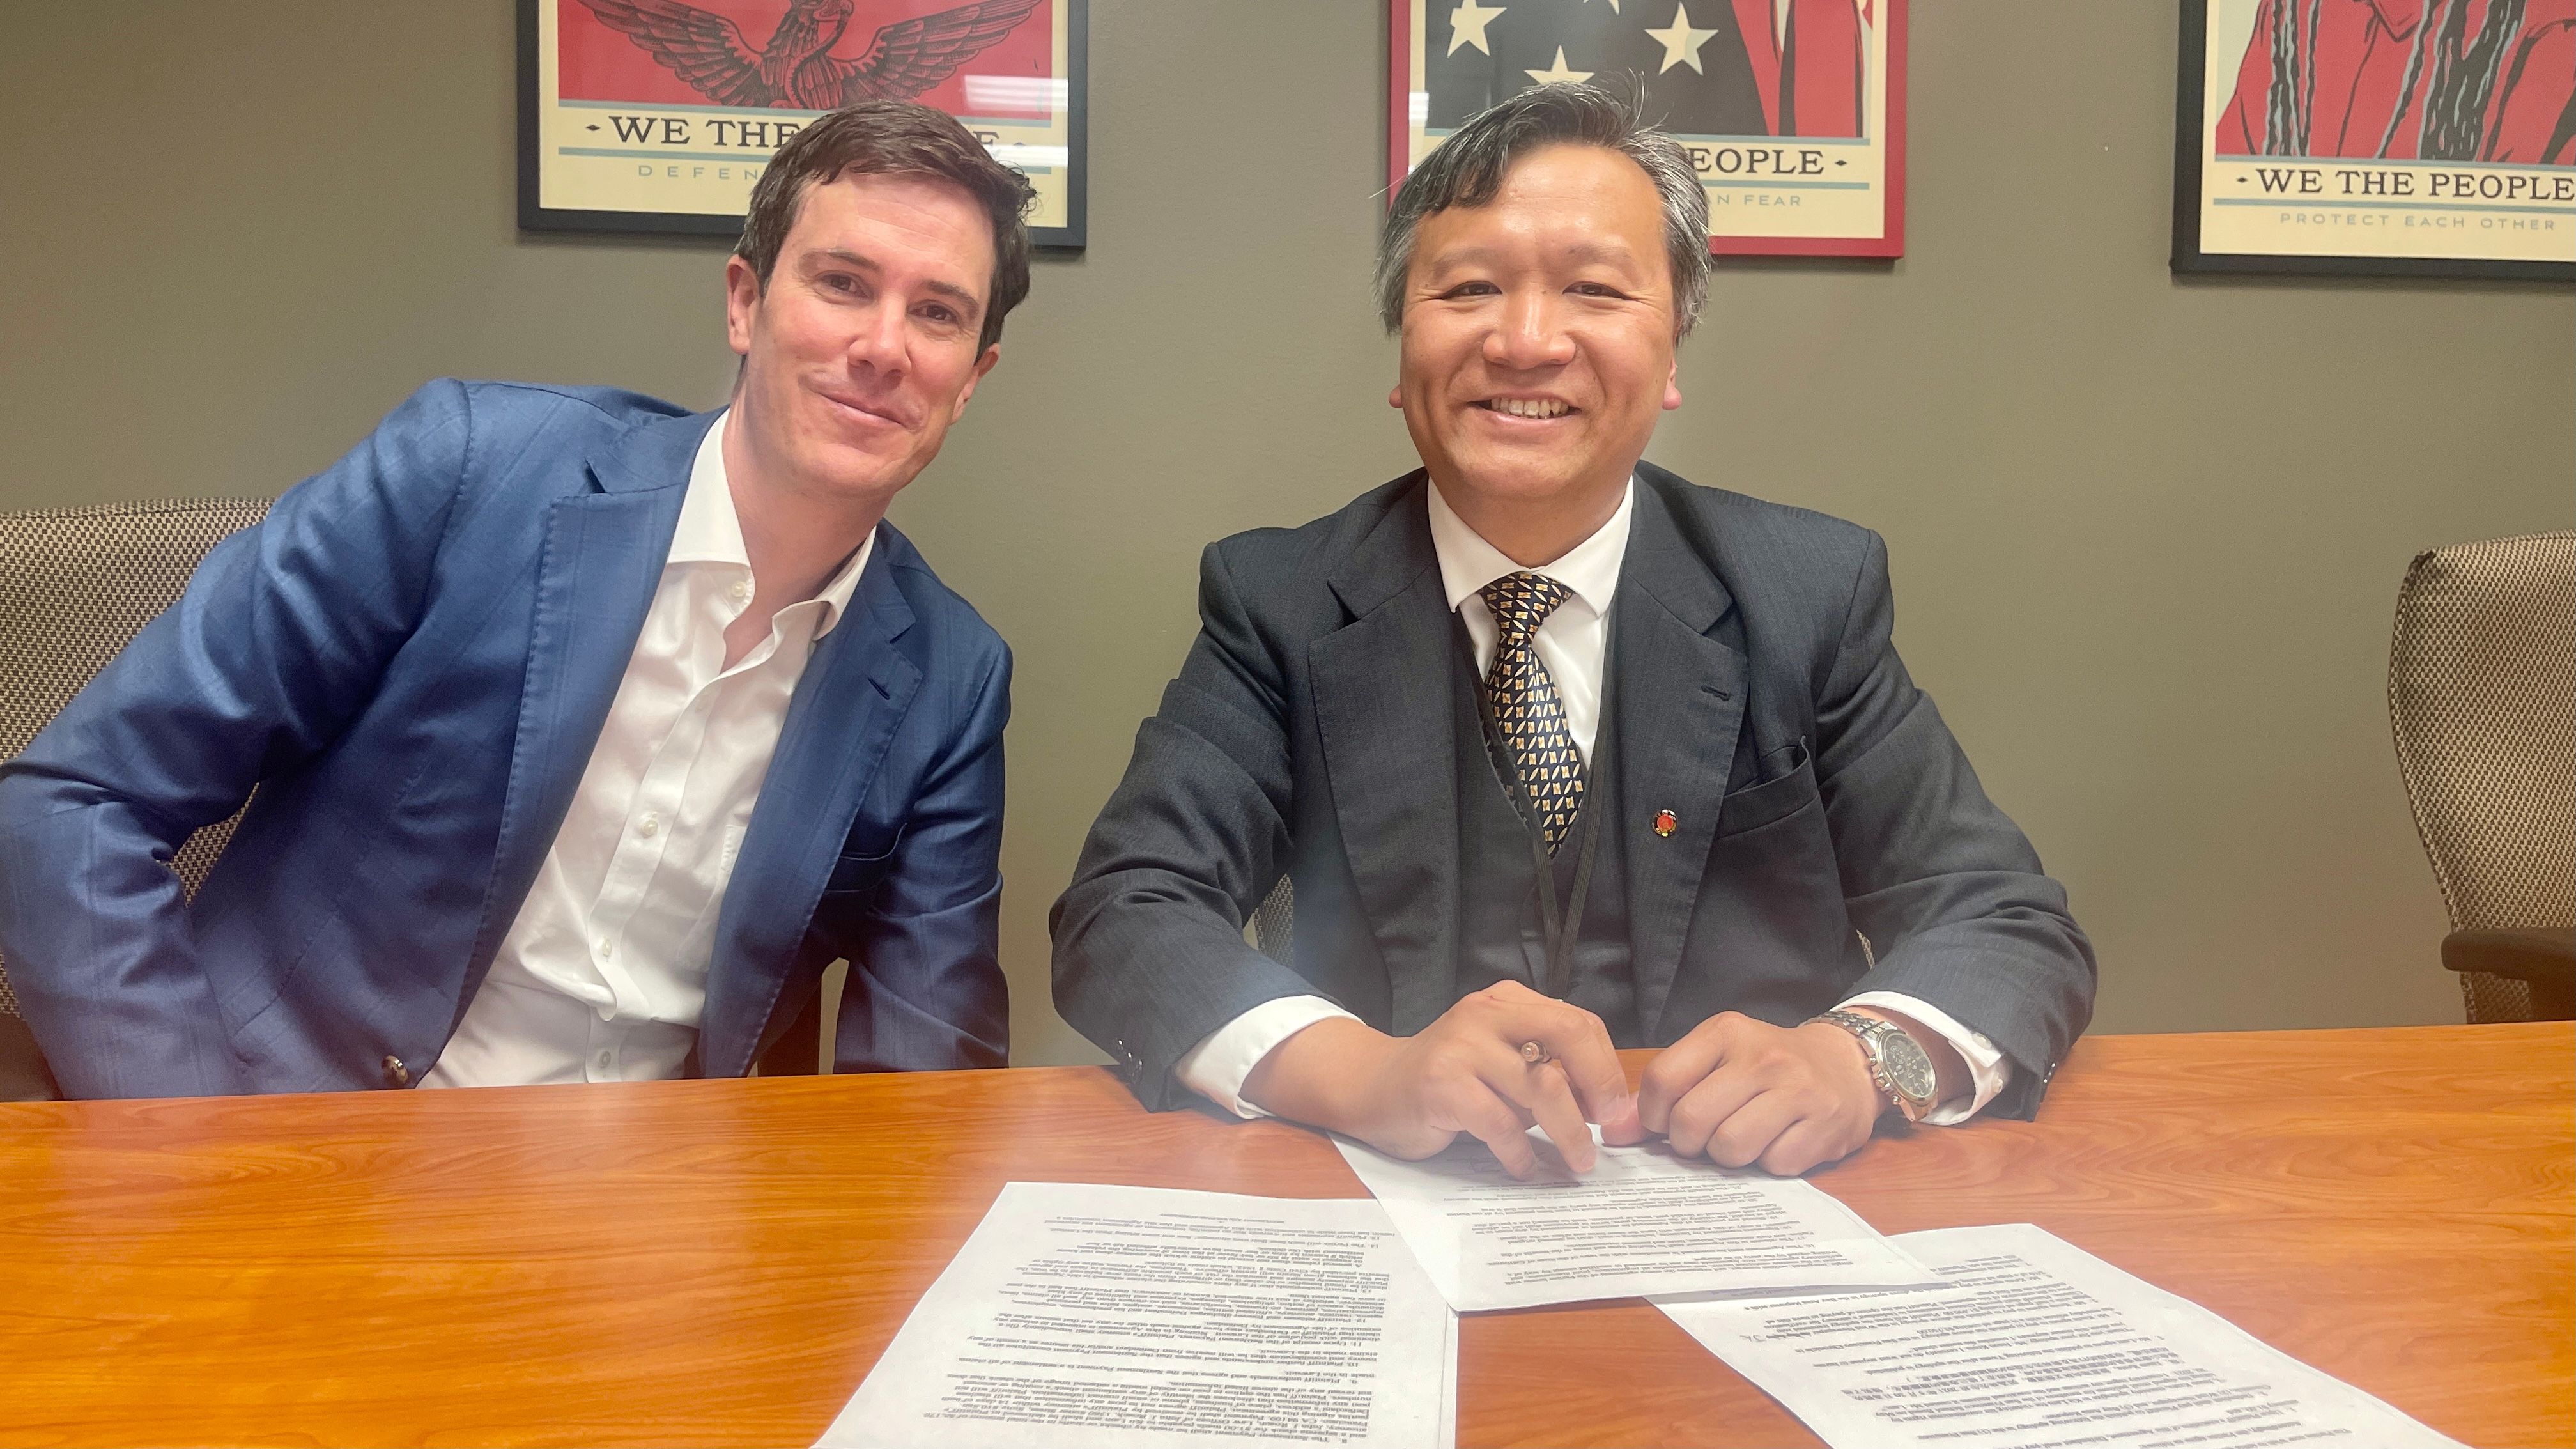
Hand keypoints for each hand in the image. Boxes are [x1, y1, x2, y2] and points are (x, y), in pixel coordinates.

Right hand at [1242, 981, 1643, 1178]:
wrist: (1371, 1087)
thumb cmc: (1448, 1080)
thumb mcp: (1501, 1062)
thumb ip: (1546, 1071)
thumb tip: (1611, 1110)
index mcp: (1509, 1002)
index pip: (1578, 1023)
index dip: (1606, 1068)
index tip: (1617, 1111)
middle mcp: (1487, 1013)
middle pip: (1567, 1038)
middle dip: (1598, 1089)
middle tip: (1609, 1132)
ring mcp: (1462, 1046)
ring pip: (1540, 1087)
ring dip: (1568, 1133)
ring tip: (1576, 1162)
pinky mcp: (1441, 1084)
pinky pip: (1500, 1124)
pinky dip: (1519, 1153)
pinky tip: (1521, 1166)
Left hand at [1637, 1012, 1883, 1175]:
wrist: (1847, 1065)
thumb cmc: (1768, 1065)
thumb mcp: (1717, 1058)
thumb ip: (1667, 1090)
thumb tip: (1615, 1133)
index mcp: (1726, 1032)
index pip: (1663, 1080)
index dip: (1653, 1115)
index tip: (1665, 1123)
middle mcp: (1763, 1057)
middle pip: (1692, 1121)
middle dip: (1688, 1142)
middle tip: (1703, 1138)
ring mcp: (1799, 1091)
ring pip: (1730, 1148)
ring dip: (1728, 1157)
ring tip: (1741, 1139)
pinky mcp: (1826, 1126)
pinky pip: (1774, 1165)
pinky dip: (1769, 1163)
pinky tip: (1777, 1142)